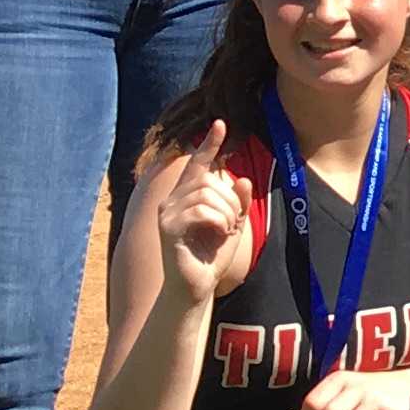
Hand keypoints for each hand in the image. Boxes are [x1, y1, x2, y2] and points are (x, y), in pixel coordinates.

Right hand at [153, 120, 247, 301]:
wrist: (197, 286)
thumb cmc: (212, 255)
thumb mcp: (234, 224)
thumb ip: (239, 203)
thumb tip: (242, 179)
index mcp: (187, 196)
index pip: (198, 164)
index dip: (209, 144)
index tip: (220, 124)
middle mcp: (172, 200)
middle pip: (209, 180)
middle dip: (231, 200)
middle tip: (232, 222)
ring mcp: (167, 212)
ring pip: (208, 194)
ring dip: (227, 213)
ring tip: (224, 230)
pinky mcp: (167, 227)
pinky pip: (201, 210)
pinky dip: (219, 221)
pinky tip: (217, 234)